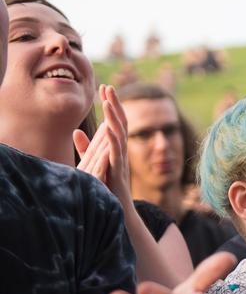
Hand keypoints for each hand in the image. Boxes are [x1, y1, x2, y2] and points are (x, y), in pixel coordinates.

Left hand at [75, 85, 132, 206]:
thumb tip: (75, 131)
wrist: (115, 207)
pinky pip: (117, 151)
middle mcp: (121, 149)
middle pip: (121, 121)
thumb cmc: (105, 184)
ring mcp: (120, 158)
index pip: (114, 120)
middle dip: (115, 104)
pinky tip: (108, 128)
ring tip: (108, 102)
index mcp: (115, 146)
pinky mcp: (118, 169)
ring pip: (121, 133)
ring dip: (114, 117)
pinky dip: (114, 139)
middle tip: (108, 87)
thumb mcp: (92, 161)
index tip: (104, 87)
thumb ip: (86, 147)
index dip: (110, 103)